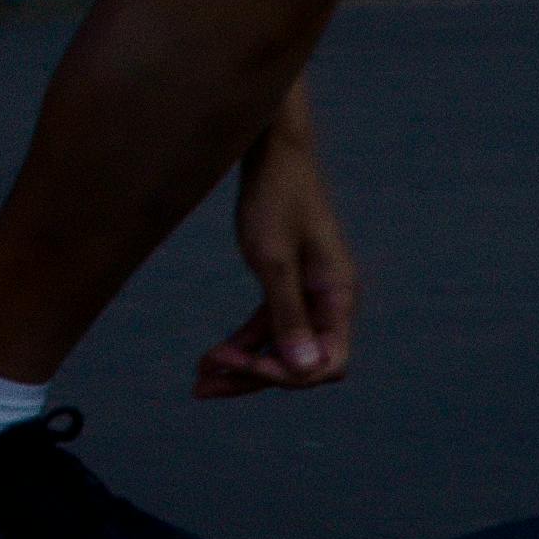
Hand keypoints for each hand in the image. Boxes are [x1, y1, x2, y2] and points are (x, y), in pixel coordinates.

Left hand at [195, 128, 357, 397]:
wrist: (272, 151)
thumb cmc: (276, 198)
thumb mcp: (275, 261)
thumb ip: (289, 318)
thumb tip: (307, 371)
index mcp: (339, 296)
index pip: (328, 363)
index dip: (287, 375)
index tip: (241, 364)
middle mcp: (330, 300)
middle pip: (301, 363)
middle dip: (254, 378)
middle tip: (203, 387)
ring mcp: (310, 294)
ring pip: (280, 348)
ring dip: (243, 365)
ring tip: (200, 378)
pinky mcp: (288, 284)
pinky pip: (269, 327)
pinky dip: (243, 342)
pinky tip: (212, 355)